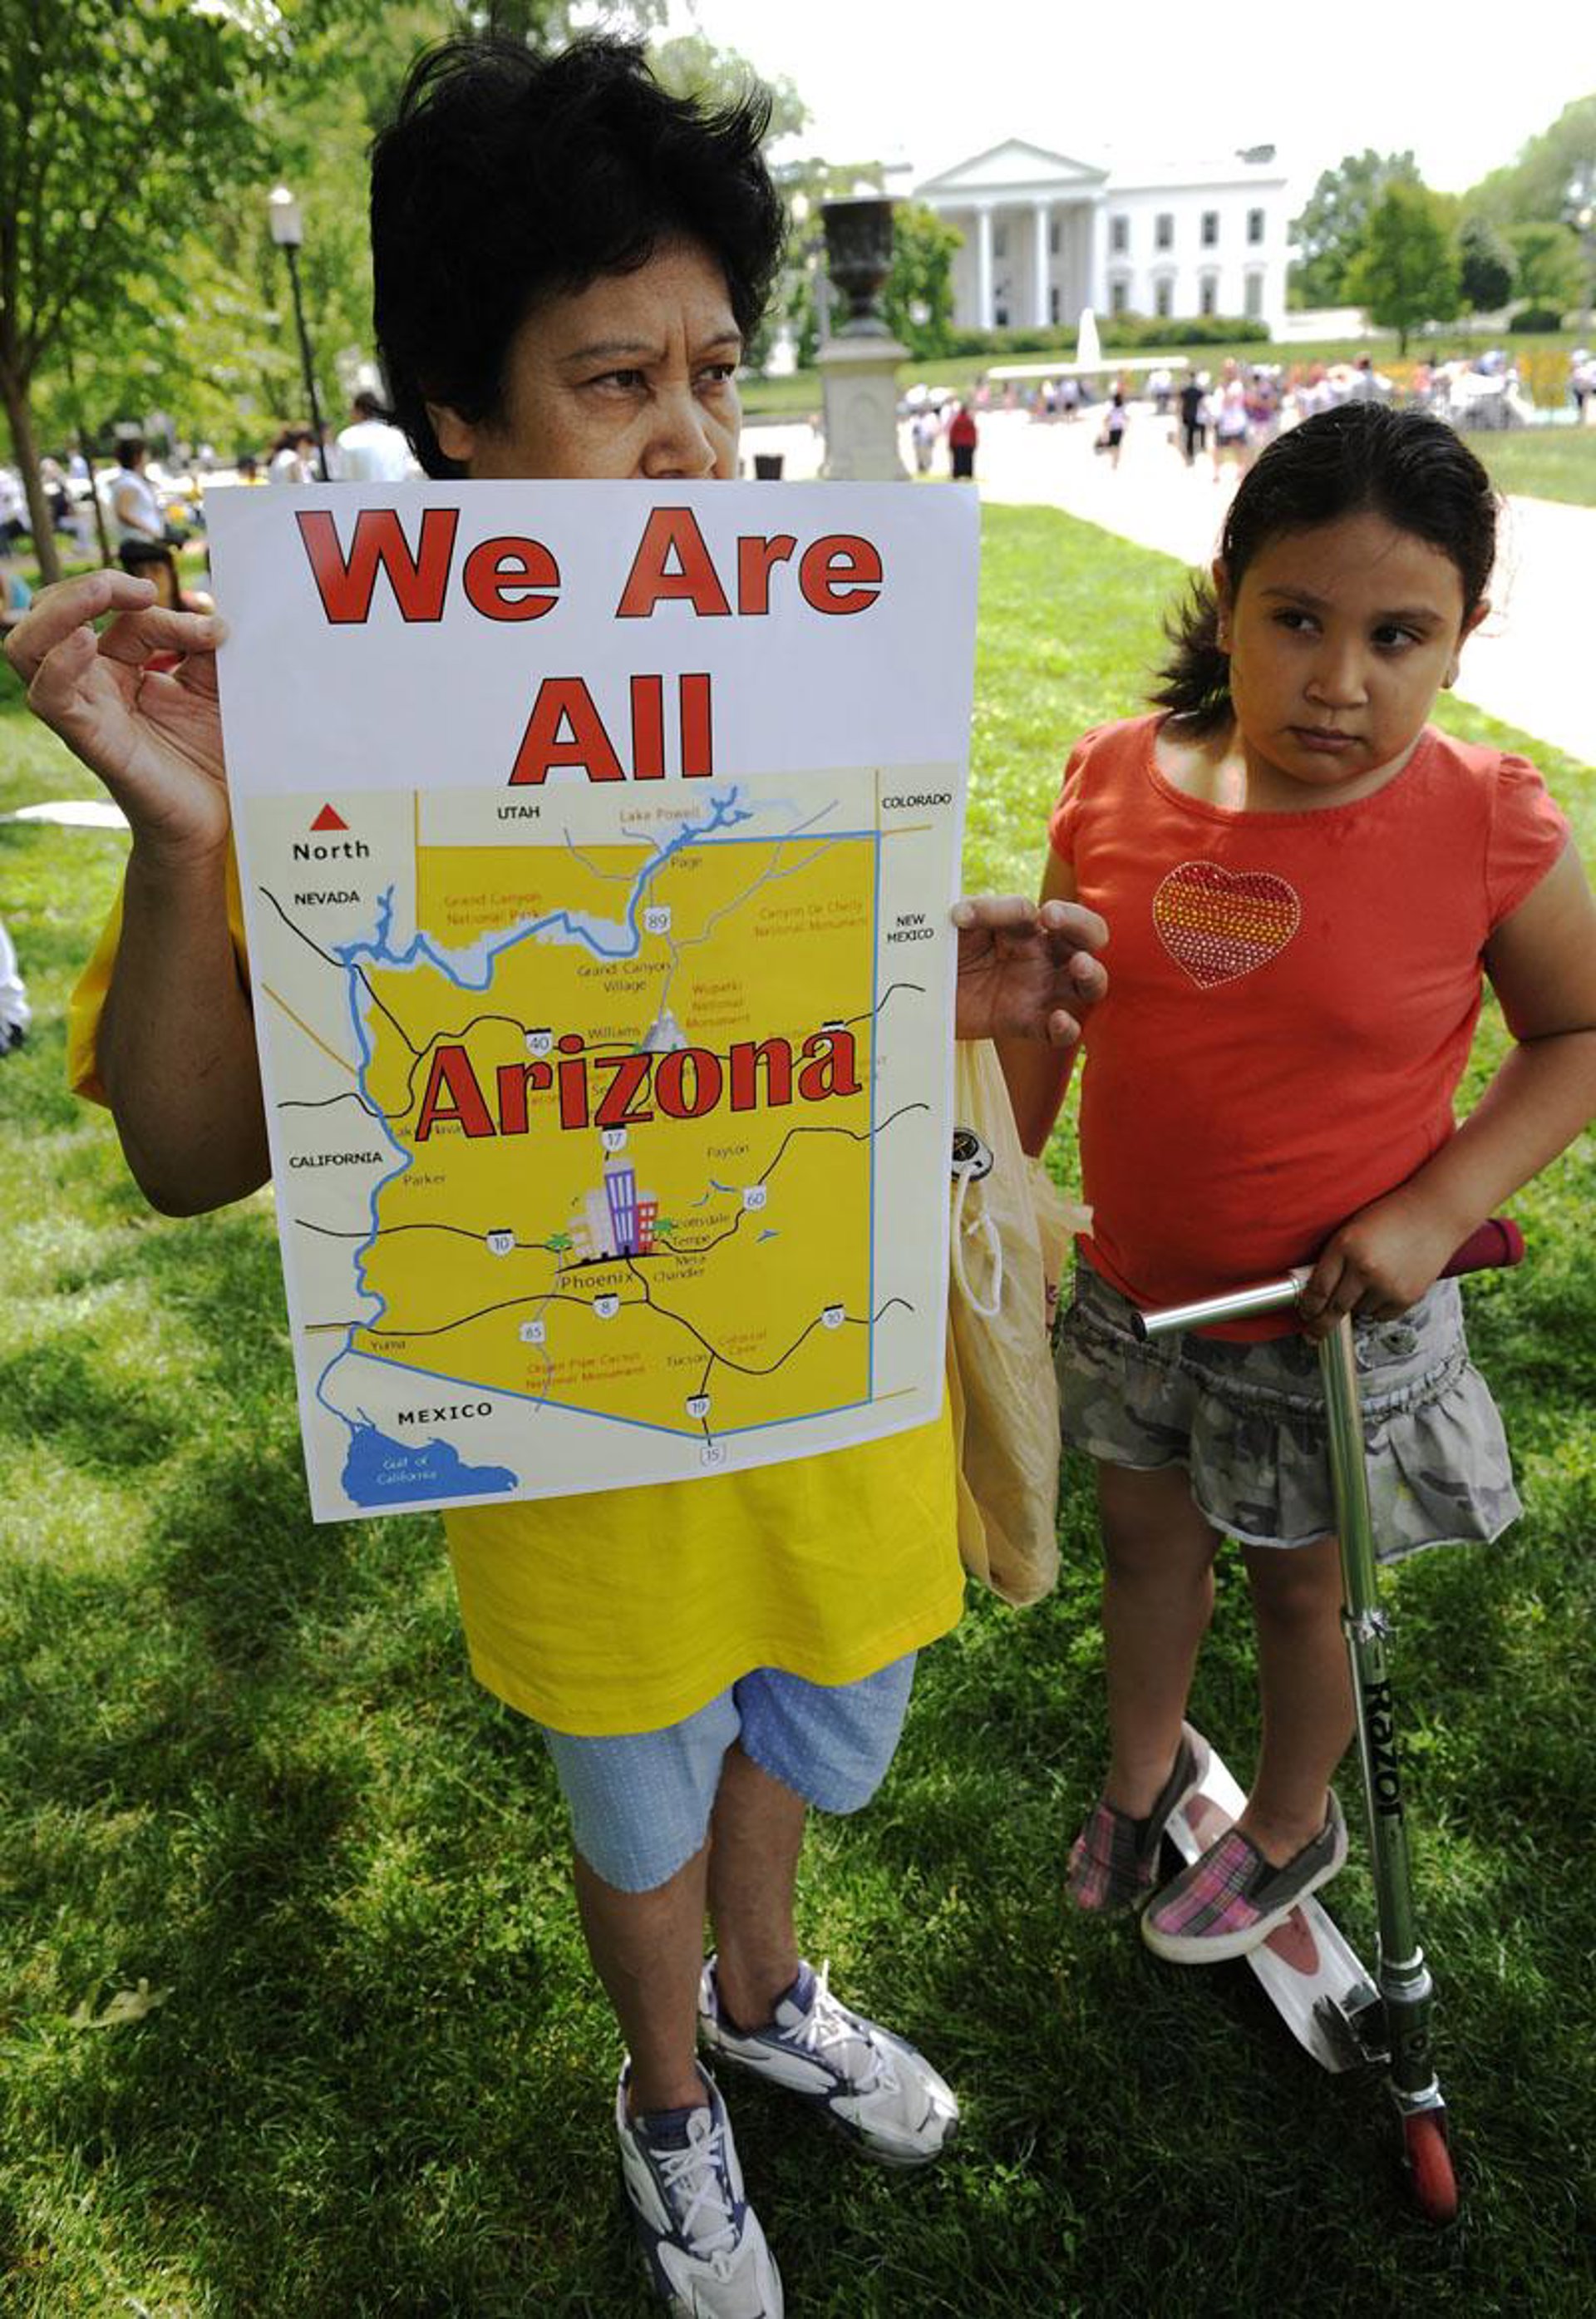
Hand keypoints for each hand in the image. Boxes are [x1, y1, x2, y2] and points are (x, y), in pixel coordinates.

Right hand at [4, 568, 228, 864]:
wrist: (215, 822)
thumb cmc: (209, 758)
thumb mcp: (214, 690)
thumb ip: (205, 648)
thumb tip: (212, 616)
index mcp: (116, 667)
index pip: (117, 615)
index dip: (158, 608)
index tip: (215, 629)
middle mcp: (90, 685)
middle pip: (50, 614)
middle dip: (88, 585)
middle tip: (140, 588)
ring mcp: (83, 711)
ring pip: (28, 647)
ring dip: (60, 609)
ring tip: (102, 592)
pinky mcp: (89, 741)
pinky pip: (49, 697)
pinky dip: (59, 664)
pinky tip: (87, 642)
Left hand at [951, 893, 1107, 1044]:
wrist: (923, 993)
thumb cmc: (945, 951)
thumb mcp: (955, 926)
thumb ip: (965, 915)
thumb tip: (960, 913)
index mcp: (1029, 926)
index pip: (1047, 912)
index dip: (1030, 909)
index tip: (1019, 913)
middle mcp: (1044, 956)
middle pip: (1087, 937)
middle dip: (1083, 926)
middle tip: (1057, 921)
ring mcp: (1041, 991)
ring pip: (1088, 984)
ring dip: (1092, 974)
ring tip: (1080, 967)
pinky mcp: (1027, 1023)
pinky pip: (1060, 1032)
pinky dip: (1067, 1028)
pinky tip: (1059, 1020)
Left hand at [1296, 1192, 1467, 1341]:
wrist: (1436, 1213)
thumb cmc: (1391, 1216)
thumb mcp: (1353, 1229)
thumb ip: (1335, 1258)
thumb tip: (1316, 1293)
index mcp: (1345, 1246)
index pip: (1318, 1288)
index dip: (1308, 1307)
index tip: (1304, 1314)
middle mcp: (1364, 1268)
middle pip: (1335, 1309)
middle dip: (1320, 1325)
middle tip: (1312, 1335)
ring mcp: (1387, 1285)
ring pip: (1360, 1311)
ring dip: (1357, 1305)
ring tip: (1371, 1280)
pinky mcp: (1407, 1296)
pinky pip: (1382, 1315)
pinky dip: (1378, 1308)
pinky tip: (1386, 1286)